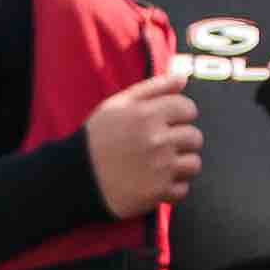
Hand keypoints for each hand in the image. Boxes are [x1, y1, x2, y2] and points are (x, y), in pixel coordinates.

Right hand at [84, 68, 206, 215]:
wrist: (75, 178)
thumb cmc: (97, 137)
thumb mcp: (117, 105)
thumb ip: (153, 87)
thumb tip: (183, 77)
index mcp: (147, 115)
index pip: (188, 109)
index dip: (179, 115)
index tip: (166, 122)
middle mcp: (157, 140)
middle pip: (194, 137)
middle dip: (180, 141)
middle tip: (159, 146)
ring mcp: (160, 168)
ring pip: (193, 164)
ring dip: (179, 165)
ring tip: (157, 165)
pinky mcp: (158, 192)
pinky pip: (182, 189)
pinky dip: (170, 188)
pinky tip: (152, 182)